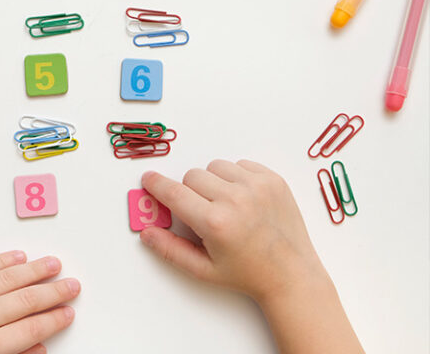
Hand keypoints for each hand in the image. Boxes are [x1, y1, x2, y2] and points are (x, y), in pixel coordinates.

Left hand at [0, 251, 79, 353]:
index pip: (33, 328)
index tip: (68, 312)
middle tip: (71, 285)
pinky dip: (2, 260)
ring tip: (53, 264)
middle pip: (27, 300)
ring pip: (9, 277)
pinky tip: (17, 257)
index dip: (55, 319)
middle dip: (54, 292)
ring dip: (35, 270)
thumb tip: (39, 348)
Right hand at [139, 160, 325, 301]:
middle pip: (192, 175)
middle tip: (202, 212)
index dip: (156, 184)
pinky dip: (235, 177)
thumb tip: (147, 232)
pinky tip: (242, 199)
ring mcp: (257, 187)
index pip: (174, 193)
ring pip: (214, 166)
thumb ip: (170, 249)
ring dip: (213, 182)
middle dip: (190, 192)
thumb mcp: (203, 269)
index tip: (149, 179)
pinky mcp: (273, 180)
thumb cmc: (248, 273)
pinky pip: (239, 164)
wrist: (291, 274)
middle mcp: (236, 200)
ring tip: (224, 205)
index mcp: (215, 223)